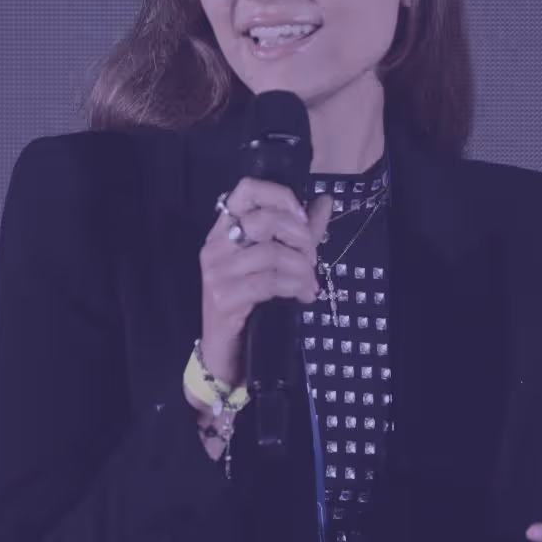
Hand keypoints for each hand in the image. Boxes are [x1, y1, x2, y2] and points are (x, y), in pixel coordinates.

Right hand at [198, 179, 332, 386]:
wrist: (226, 351)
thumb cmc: (249, 302)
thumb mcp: (275, 262)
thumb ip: (299, 231)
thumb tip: (325, 201)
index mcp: (224, 229)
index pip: (246, 190)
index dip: (279, 195)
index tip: (302, 217)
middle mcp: (216, 246)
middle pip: (265, 220)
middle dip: (300, 238)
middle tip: (311, 260)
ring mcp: (217, 272)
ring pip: (272, 254)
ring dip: (302, 269)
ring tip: (310, 284)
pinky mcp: (224, 298)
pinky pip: (270, 282)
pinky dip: (295, 287)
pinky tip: (304, 297)